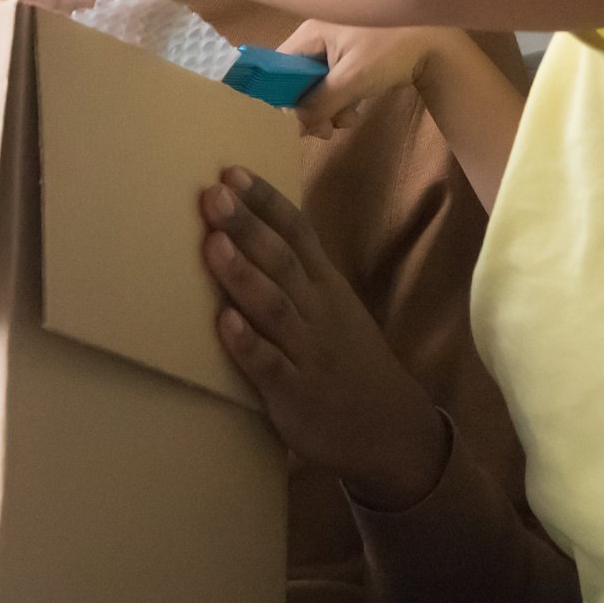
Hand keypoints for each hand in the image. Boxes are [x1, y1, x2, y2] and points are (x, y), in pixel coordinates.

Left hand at [202, 168, 452, 511]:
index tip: (232, 171)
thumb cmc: (349, 359)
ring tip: (212, 242)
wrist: (391, 430)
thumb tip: (255, 226)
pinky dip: (248, 344)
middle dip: (247, 225)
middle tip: (214, 193)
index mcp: (326, 285)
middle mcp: (318, 311)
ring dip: (242, 274)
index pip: (297, 232)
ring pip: (274, 306)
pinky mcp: (295, 393)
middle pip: (281, 260)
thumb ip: (300, 272)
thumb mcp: (335, 306)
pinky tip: (225, 323)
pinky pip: (270, 365)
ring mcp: (308, 351)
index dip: (265, 202)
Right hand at [280, 21, 469, 137]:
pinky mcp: (355, 56)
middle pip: (298, 78)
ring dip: (329, 109)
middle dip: (312, 107)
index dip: (282, 94)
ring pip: (318, 84)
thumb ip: (319, 102)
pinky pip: (336, 83)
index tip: (298, 119)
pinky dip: (343, 100)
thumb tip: (298, 122)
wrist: (438, 43)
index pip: (279, 65)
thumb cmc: (390, 52)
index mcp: (312, 32)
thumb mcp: (351, 79)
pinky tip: (356, 112)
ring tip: (347, 122)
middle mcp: (320, 34)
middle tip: (325, 132)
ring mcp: (338, 45)